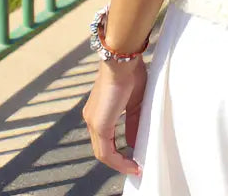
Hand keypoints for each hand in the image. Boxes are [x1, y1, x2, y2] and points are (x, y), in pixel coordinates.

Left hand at [83, 58, 147, 176]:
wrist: (123, 60)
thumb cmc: (130, 73)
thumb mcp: (135, 103)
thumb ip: (133, 123)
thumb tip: (133, 143)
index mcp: (99, 112)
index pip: (105, 140)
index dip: (119, 154)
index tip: (135, 159)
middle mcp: (91, 118)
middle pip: (103, 150)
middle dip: (120, 161)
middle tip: (136, 167)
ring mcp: (93, 122)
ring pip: (103, 153)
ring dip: (120, 164)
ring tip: (135, 168)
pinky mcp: (99, 124)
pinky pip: (106, 151)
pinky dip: (119, 161)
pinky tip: (132, 164)